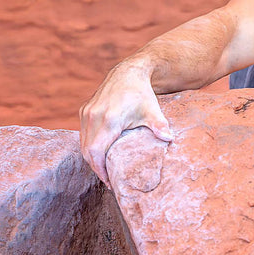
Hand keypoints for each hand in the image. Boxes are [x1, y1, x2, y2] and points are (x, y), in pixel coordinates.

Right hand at [79, 62, 172, 187]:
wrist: (128, 72)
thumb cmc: (141, 93)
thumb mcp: (152, 110)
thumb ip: (160, 125)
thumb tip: (170, 139)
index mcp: (108, 119)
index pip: (96, 152)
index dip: (101, 170)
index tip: (110, 182)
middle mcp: (93, 116)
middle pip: (87, 151)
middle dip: (96, 168)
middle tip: (109, 180)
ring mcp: (86, 112)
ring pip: (83, 143)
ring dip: (92, 158)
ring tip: (105, 170)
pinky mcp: (84, 110)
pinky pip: (83, 134)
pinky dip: (90, 146)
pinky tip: (101, 154)